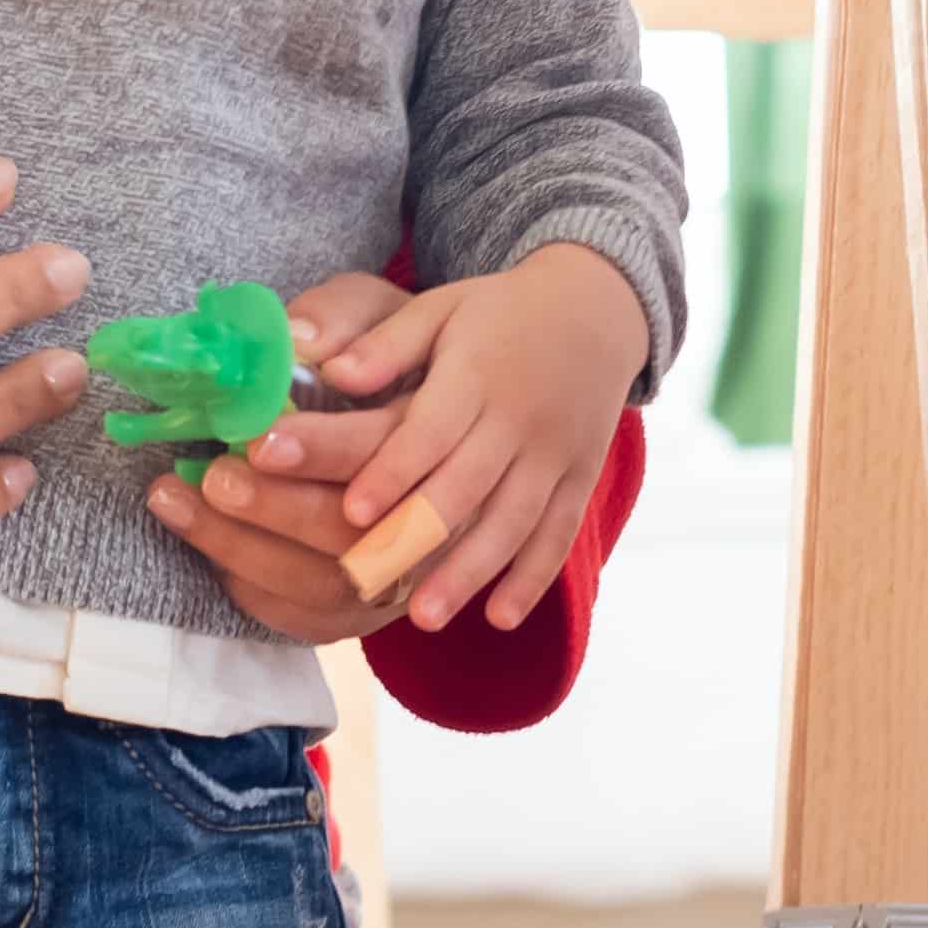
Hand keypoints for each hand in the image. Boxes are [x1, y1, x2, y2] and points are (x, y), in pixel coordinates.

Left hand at [136, 272, 428, 646]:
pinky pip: (319, 620)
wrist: (438, 424)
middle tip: (212, 476)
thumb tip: (296, 338)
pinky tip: (210, 552)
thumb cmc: (391, 357)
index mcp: (442, 430)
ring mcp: (414, 568)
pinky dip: (260, 592)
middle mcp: (440, 510)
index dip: (323, 450)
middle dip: (277, 508)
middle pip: (359, 531)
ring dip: (245, 549)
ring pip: (334, 584)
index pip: (389, 450)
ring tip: (173, 501)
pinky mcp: (378, 607)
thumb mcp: (378, 310)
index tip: (259, 439)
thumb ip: (343, 318)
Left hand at [257, 241, 648, 634]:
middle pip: (466, 488)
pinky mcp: (579, 480)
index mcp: (476, 374)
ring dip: (468, 573)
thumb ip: (385, 344)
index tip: (350, 512)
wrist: (595, 310)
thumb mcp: (440, 309)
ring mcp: (555, 455)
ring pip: (511, 523)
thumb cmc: (497, 315)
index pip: (429, 431)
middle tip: (368, 582)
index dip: (391, 473)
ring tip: (422, 617)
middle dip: (416, 536)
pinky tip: (498, 617)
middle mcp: (519, 419)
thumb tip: (331, 372)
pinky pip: (558, 535)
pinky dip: (532, 579)